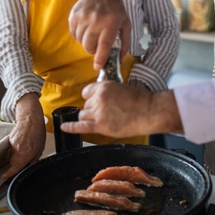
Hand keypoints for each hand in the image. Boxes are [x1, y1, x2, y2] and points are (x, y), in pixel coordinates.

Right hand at [2, 93, 45, 178]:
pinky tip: (22, 143)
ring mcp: (12, 144)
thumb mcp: (40, 148)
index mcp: (26, 152)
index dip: (10, 173)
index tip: (5, 177)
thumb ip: (33, 159)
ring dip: (18, 155)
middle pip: (14, 163)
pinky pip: (11, 149)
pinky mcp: (9, 140)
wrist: (30, 119)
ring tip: (26, 147)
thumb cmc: (37, 132)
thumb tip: (29, 167)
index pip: (16, 166)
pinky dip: (16, 148)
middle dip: (18, 164)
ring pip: (12, 156)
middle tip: (24, 160)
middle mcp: (18, 149)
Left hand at [60, 82, 183, 136]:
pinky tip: (64, 127)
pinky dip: (71, 127)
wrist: (150, 111)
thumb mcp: (122, 87)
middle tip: (108, 112)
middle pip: (85, 105)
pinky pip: (81, 126)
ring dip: (91, 118)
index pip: (87, 92)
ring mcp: (98, 113)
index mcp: (103, 87)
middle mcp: (98, 98)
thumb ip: (108, 92)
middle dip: (93, 109)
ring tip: (104, 119)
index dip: (92, 97)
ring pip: (83, 115)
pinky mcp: (101, 126)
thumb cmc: (141, 100)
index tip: (97, 101)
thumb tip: (99, 97)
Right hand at [69, 0, 131, 69]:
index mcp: (110, 23)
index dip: (100, 58)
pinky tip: (86, 29)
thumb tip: (120, 60)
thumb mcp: (126, 24)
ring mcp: (83, 17)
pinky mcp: (74, 16)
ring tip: (93, 34)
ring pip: (80, 41)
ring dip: (86, 42)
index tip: (97, 66)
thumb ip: (125, 43)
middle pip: (89, 46)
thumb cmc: (115, 10)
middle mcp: (96, 20)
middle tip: (98, 44)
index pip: (103, 45)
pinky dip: (80, 35)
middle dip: (93, 50)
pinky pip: (74, 34)